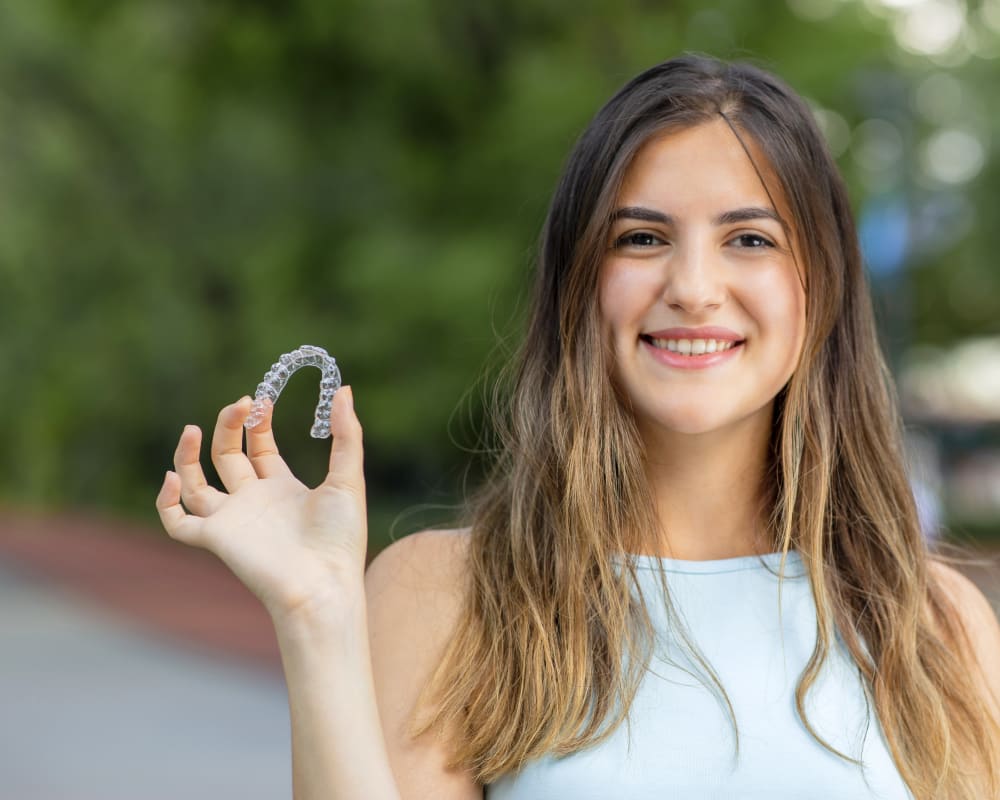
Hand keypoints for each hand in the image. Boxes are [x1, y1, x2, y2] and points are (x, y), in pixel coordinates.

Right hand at [155, 387, 366, 620]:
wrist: (324, 583)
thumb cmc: (340, 538)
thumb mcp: (348, 477)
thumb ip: (347, 434)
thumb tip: (344, 389)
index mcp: (283, 488)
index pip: (259, 447)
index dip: (257, 422)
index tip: (260, 399)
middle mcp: (253, 502)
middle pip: (227, 456)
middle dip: (229, 426)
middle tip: (240, 404)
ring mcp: (232, 520)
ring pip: (195, 484)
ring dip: (187, 455)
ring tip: (190, 428)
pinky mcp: (215, 539)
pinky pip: (177, 522)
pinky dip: (166, 501)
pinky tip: (173, 477)